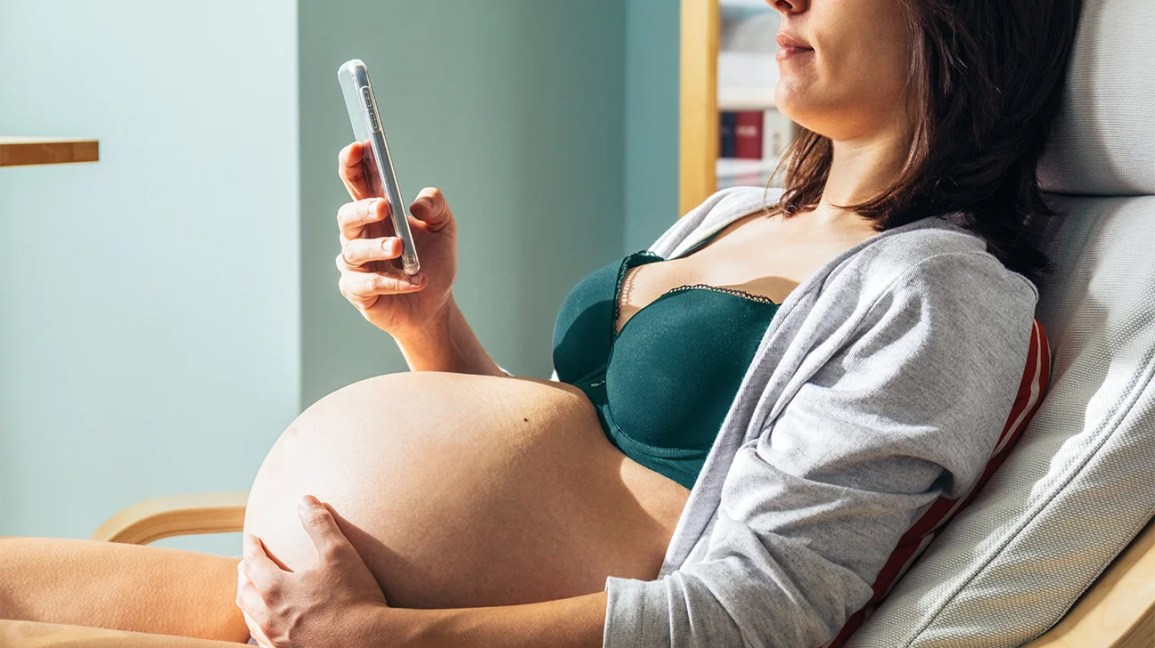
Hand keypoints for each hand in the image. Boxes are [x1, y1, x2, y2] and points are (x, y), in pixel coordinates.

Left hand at [237, 495, 390, 647]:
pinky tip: (269, 625)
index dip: (252, 547)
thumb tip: (305, 500)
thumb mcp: (339, 553)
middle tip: (246, 564)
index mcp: (276, 588)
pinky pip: (262, 640)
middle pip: (245, 592)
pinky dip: (259, 626)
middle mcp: (269, 615)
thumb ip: (319, 524)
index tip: (252, 538)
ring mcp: (277, 639)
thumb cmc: (355, 597)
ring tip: (252, 594)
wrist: (369, 642)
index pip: (254, 562)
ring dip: (247, 602)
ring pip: (250, 618)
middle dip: (244, 575)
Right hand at [336, 141, 457, 339]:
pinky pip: (366, 285)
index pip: (356, 181)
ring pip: (353, 251)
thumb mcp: (445, 229)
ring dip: (377, 247)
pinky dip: (391, 282)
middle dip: (362, 209)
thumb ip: (437, 207)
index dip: (352, 163)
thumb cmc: (433, 262)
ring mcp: (356, 265)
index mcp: (377, 213)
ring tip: (401, 247)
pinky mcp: (358, 292)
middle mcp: (360, 236)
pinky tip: (414, 281)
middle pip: (347, 216)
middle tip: (383, 206)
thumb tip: (417, 202)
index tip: (359, 147)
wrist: (435, 305)